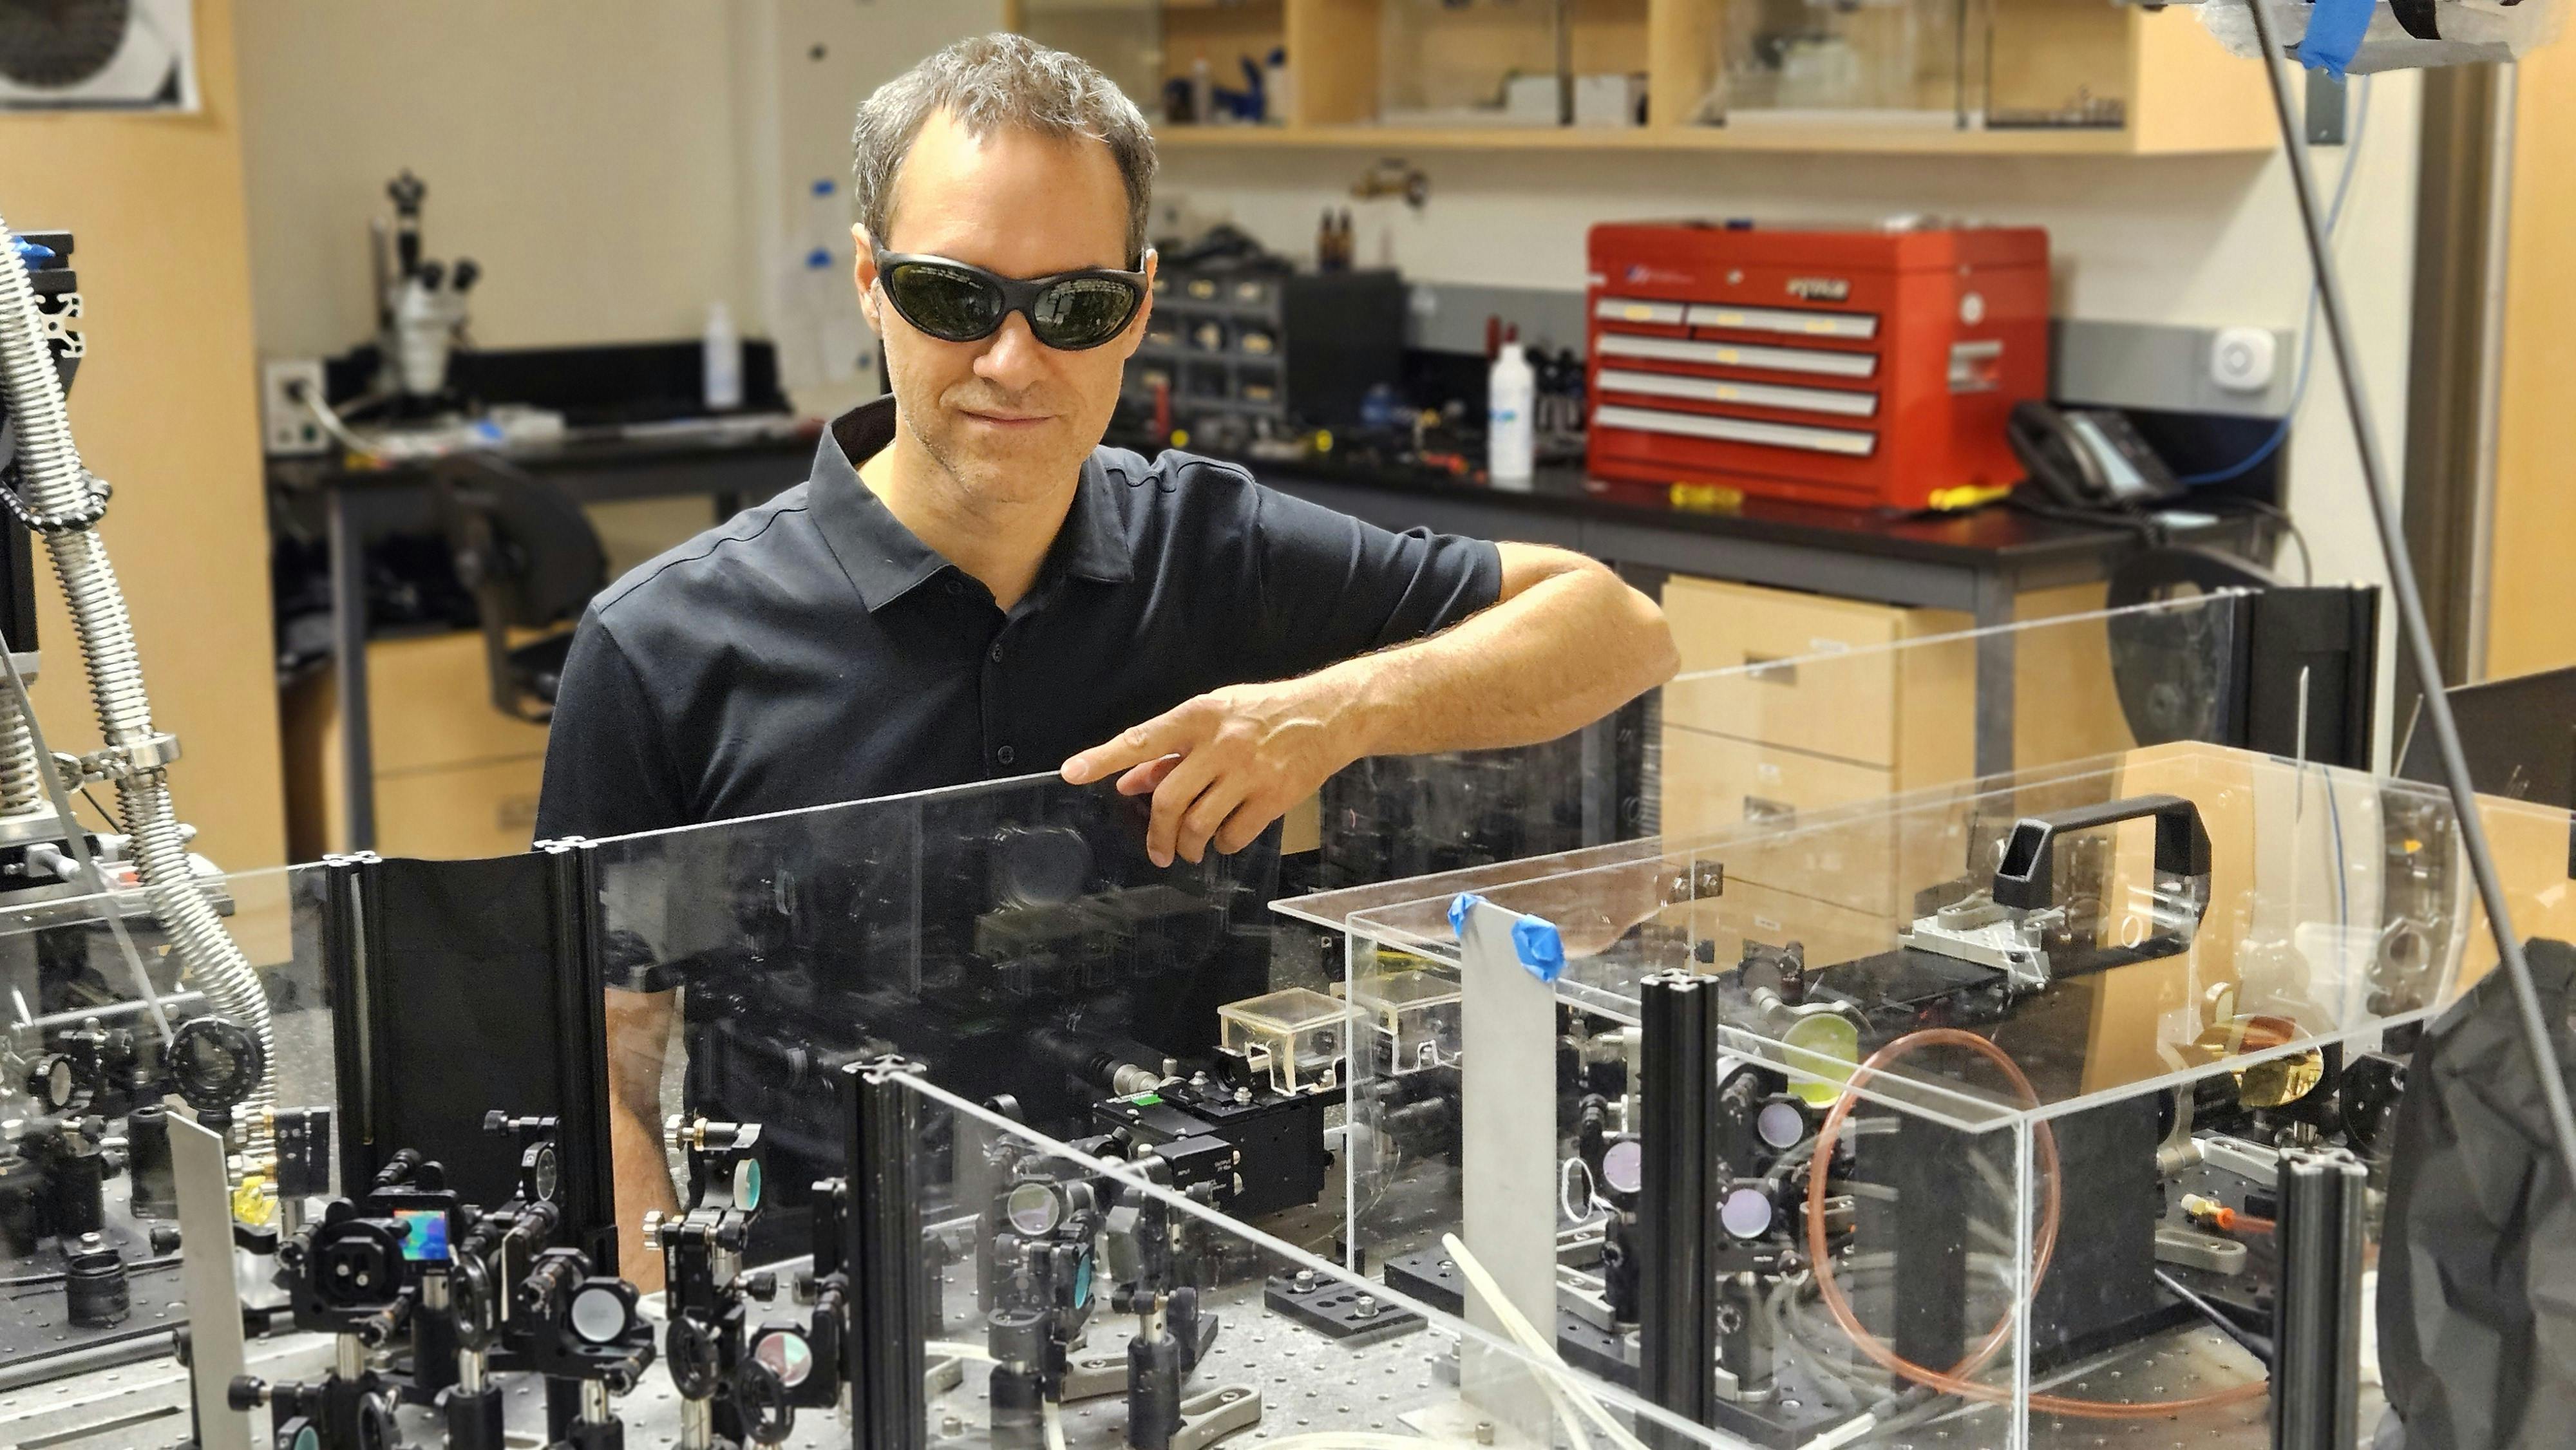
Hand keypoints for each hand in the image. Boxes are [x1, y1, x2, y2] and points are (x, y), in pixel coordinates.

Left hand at [1063, 674, 1367, 866]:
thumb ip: (1170, 751)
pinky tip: (1224, 837)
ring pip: (1199, 823)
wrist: (1327, 715)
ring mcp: (1248, 771)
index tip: (1072, 772)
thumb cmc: (1262, 714)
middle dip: (1156, 834)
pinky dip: (1223, 844)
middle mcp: (1219, 742)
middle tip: (1157, 851)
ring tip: (1188, 849)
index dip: (1104, 758)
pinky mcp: (1274, 796)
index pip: (1141, 739)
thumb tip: (1127, 782)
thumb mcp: (1213, 718)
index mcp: (1198, 716)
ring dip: (1187, 845)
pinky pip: (1234, 834)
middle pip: (1168, 799)